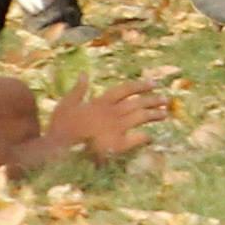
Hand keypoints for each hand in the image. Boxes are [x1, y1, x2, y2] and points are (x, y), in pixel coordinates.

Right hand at [45, 76, 167, 159]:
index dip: (140, 85)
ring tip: (164, 114)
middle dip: (152, 100)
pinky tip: (151, 136)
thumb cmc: (60, 127)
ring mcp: (115, 129)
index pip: (124, 90)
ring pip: (139, 118)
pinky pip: (135, 139)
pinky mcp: (116, 145)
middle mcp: (111, 113)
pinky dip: (144, 137)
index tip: (154, 83)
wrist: (58, 149)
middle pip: (136, 103)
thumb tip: (85, 74)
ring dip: (153, 114)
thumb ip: (78, 90)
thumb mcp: (66, 104)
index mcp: (100, 102)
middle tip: (166, 99)